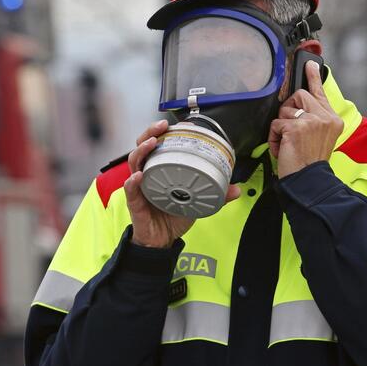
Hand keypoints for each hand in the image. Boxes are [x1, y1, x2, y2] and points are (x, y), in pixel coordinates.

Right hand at [124, 119, 240, 247]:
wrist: (161, 241)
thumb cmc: (172, 216)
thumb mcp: (196, 202)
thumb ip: (215, 195)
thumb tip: (236, 189)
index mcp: (161, 170)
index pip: (159, 145)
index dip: (165, 132)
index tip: (178, 124)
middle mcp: (147, 174)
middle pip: (142, 147)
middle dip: (150, 133)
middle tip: (163, 126)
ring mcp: (139, 187)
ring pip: (134, 162)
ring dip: (142, 150)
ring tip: (152, 144)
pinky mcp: (134, 202)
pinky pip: (130, 189)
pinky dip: (133, 182)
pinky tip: (138, 176)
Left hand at [268, 61, 343, 177]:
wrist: (309, 180)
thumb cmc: (309, 162)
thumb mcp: (318, 137)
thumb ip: (313, 118)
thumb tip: (296, 104)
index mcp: (332, 119)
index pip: (320, 92)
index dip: (313, 76)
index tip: (309, 63)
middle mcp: (325, 117)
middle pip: (299, 95)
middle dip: (288, 110)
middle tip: (291, 130)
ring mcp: (312, 121)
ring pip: (285, 109)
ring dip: (281, 126)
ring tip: (288, 142)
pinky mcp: (296, 127)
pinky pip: (276, 123)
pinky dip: (274, 137)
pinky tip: (283, 148)